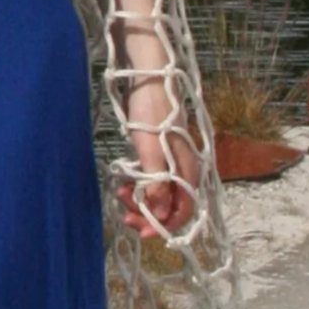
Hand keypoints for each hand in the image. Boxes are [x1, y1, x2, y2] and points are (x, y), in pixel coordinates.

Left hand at [118, 76, 200, 239]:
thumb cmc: (151, 110)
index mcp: (188, 169)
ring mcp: (172, 160)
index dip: (164, 225)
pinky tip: (123, 184)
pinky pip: (152, 179)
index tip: (140, 231)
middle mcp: (184, 168)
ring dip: (142, 202)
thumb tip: (159, 213)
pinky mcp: (158, 152)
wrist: (147, 76)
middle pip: (171, 204)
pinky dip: (138, 186)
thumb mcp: (150, 148)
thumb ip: (156, 181)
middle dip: (149, 215)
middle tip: (124, 215)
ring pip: (160, 193)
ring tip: (120, 197)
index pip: (184, 210)